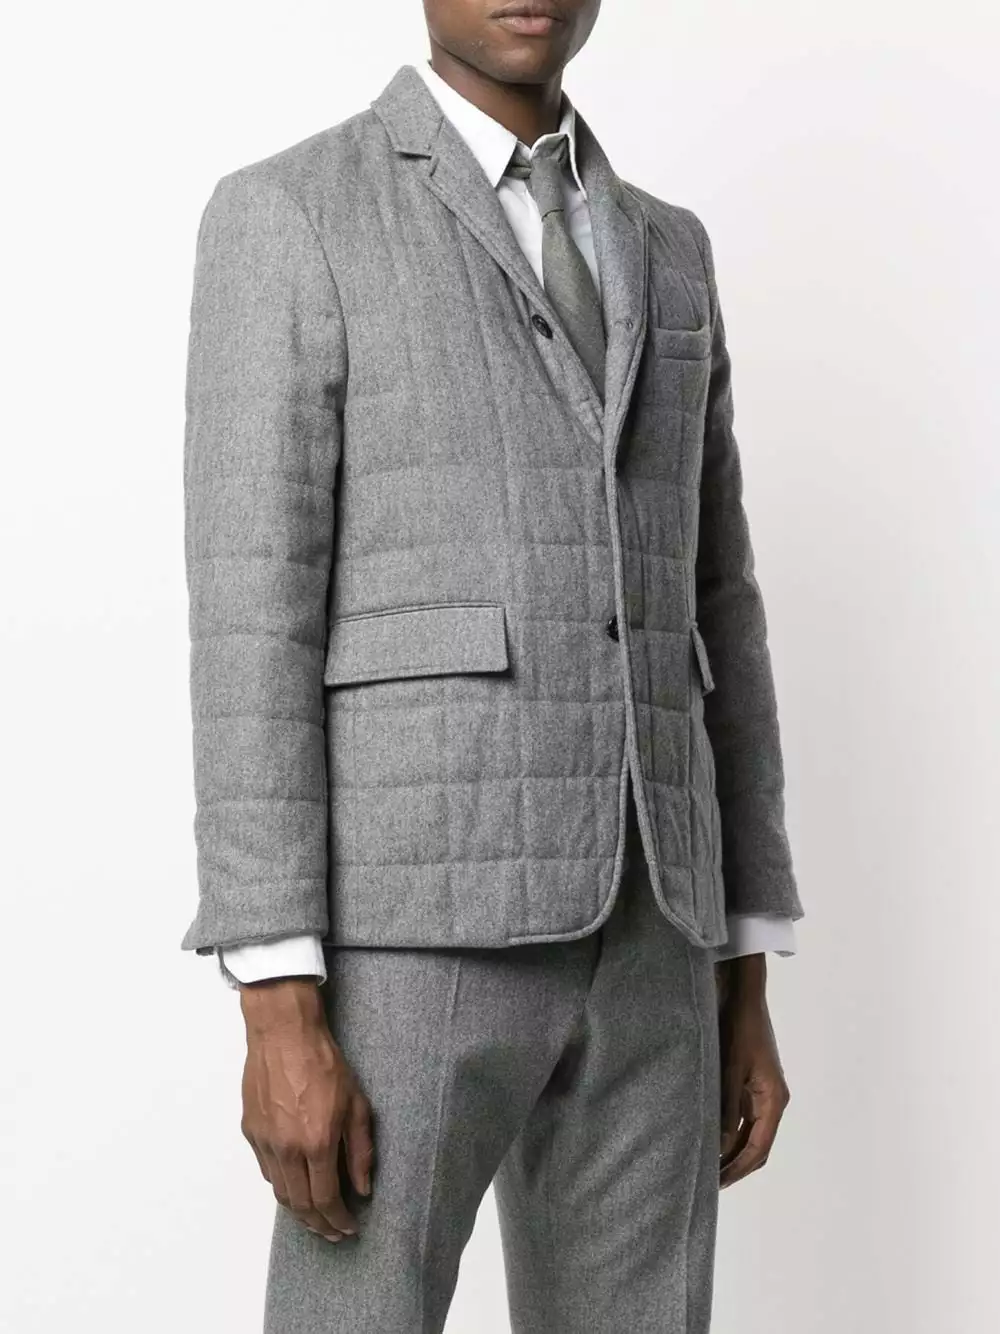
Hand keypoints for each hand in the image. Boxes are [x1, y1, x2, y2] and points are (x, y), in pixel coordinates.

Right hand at [238, 977, 373, 1241]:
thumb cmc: (324, 1062)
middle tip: (333, 1232)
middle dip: (319, 1225)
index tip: (349, 1227)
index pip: (325, 1200)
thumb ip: (360, 1150)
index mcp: (316, 1142)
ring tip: (315, 1216)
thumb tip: (362, 1188)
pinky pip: (266, 1169)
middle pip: (300, 1205)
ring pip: (280, 1191)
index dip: (338, 1220)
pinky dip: (282, 1184)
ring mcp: (265, 1141)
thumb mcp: (356, 1103)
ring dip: (298, 1210)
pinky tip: (296, 1183)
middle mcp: (286, 1148)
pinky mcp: (251, 1130)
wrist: (284, 1033)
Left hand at [714, 954, 789, 1187]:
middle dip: (737, 1166)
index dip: (739, 1168)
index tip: (718, 1184)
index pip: (759, 1148)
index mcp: (773, 1100)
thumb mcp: (730, 1069)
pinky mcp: (752, 1085)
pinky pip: (744, 1119)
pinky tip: (711, 1140)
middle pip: (758, 1146)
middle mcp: (772, 1102)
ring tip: (708, 1167)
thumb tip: (721, 1145)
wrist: (744, 997)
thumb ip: (726, 1107)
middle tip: (711, 1184)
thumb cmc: (739, 1029)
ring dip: (733, 1152)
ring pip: (751, 1134)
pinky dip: (730, 1133)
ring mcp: (763, 1094)